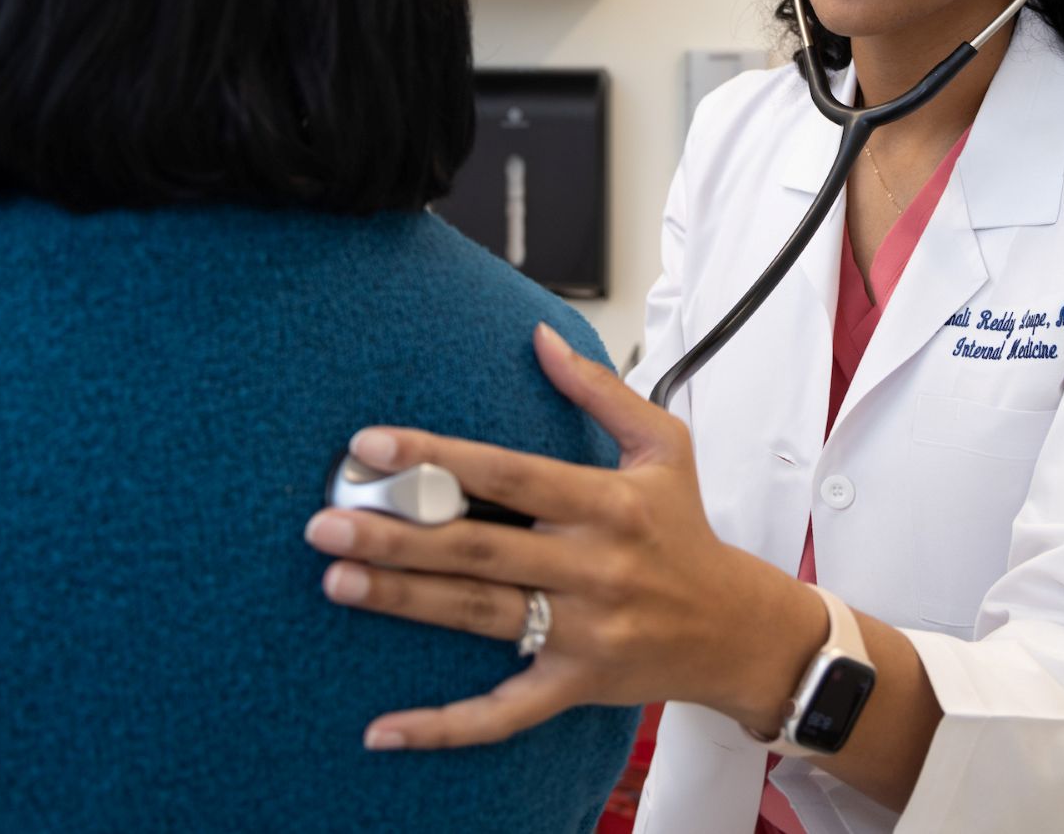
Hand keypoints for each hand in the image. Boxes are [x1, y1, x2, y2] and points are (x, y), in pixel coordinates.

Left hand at [302, 323, 823, 750]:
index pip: (510, 473)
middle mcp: (594, 567)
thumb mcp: (663, 446)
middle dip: (398, 536)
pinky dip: (443, 725)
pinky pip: (503, 712)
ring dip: (403, 601)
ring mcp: (584, 631)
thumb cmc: (687, 531)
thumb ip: (599, 389)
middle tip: (325, 524)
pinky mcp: (575, 685)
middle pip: (480, 549)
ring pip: (479, 616)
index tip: (372, 444)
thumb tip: (540, 335)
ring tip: (337, 581)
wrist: (738, 630)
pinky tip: (382, 729)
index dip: (439, 457)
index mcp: (608, 504)